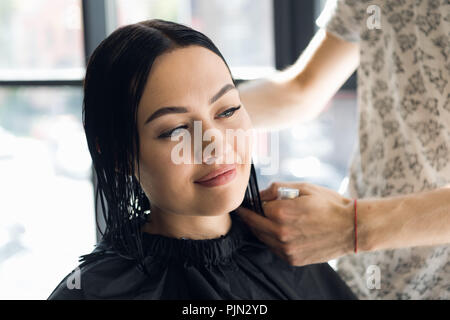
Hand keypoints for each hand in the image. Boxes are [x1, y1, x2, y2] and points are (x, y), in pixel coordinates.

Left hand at [237, 181, 354, 265]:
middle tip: (244, 210)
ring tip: (258, 220)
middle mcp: (281, 233)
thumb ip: (278, 189)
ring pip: (262, 238)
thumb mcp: (304, 187)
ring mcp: (287, 249)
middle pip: (254, 224)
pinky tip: (275, 231)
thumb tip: (260, 194)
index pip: (256, 206)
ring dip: (258, 228)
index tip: (250, 200)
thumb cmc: (329, 204)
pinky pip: (273, 248)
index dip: (254, 201)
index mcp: (282, 213)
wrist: (352, 228)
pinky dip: (270, 240)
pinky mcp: (293, 259)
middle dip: (248, 216)